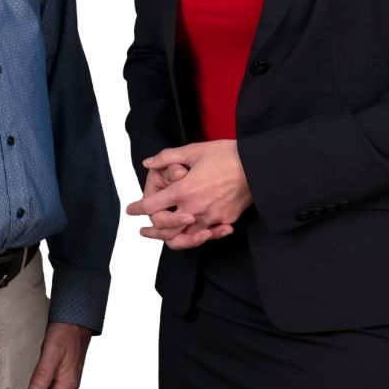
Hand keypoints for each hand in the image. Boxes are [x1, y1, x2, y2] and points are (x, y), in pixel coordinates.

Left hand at [27, 322, 91, 388]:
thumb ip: (42, 377)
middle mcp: (70, 385)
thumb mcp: (51, 353)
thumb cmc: (66, 332)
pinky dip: (46, 383)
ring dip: (42, 388)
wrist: (77, 317)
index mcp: (67, 385)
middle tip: (28, 382)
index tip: (27, 387)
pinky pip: (55, 384)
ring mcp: (69, 378)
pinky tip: (38, 376)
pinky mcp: (67, 371)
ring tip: (31, 380)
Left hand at [126, 141, 252, 249]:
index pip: (153, 205)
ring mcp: (211, 218)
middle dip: (152, 230)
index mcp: (184, 189)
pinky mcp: (225, 221)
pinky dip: (197, 237)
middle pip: (166, 228)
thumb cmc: (226, 155)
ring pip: (185, 237)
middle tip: (145, 230)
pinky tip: (193, 233)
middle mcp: (194, 208)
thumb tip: (149, 162)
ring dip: (172, 238)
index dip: (138, 208)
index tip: (131, 210)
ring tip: (164, 237)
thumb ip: (168, 158)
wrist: (257, 166)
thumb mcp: (193, 150)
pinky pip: (207, 235)